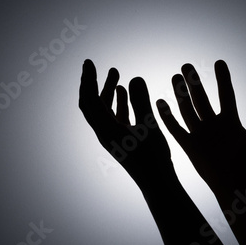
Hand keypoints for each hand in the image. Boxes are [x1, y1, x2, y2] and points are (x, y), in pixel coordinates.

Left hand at [79, 59, 173, 190]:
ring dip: (106, 91)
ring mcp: (112, 136)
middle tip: (96, 65)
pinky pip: (114, 116)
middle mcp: (104, 132)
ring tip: (115, 73)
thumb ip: (141, 100)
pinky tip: (124, 91)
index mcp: (106, 130)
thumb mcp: (149, 125)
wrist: (157, 182)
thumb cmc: (153, 157)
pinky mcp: (121, 139)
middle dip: (93, 83)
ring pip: (103, 110)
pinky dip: (117, 102)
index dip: (88, 80)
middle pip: (91, 104)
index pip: (90, 100)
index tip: (89, 62)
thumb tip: (134, 77)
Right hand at [156, 60, 245, 193]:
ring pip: (187, 109)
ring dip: (180, 93)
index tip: (219, 62)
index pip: (225, 94)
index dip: (223, 78)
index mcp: (231, 121)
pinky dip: (167, 116)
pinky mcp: (189, 146)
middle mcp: (214, 125)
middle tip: (187, 65)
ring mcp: (200, 135)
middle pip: (201, 98)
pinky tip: (160, 102)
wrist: (237, 184)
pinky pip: (175, 128)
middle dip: (194, 82)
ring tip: (175, 76)